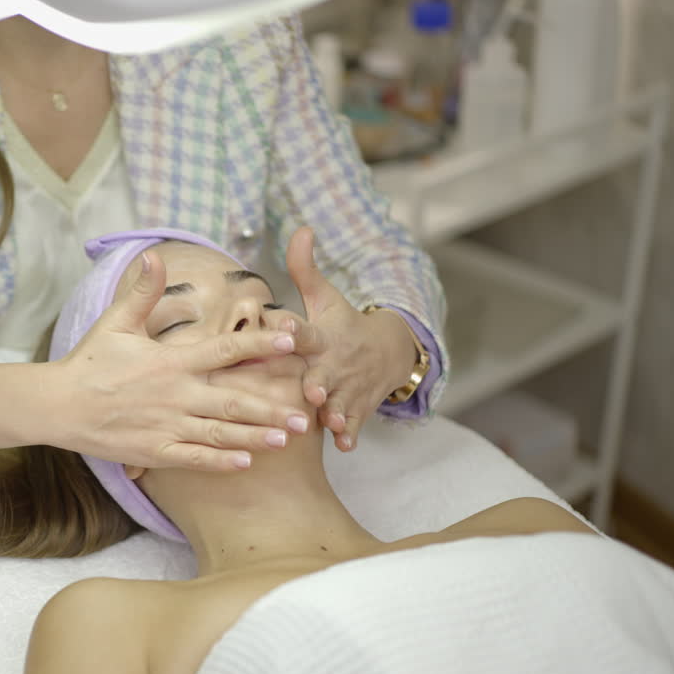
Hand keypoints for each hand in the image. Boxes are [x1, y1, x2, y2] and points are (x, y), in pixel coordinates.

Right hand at [47, 251, 309, 471]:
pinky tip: (245, 462)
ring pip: (220, 433)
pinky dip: (220, 461)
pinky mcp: (154, 451)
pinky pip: (193, 458)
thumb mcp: (115, 321)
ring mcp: (166, 425)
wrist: (57, 405)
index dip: (260, 345)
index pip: (224, 350)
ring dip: (255, 436)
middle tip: (304, 414)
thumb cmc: (88, 362)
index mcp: (171, 361)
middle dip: (270, 407)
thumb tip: (153, 255)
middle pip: (233, 401)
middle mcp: (175, 394)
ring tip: (286, 439)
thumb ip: (142, 292)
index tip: (291, 342)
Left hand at [281, 227, 416, 451]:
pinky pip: (355, 424)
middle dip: (321, 381)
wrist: (390, 351)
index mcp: (323, 336)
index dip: (295, 330)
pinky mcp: (358, 408)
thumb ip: (306, 268)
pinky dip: (351, 434)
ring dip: (337, 412)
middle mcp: (336, 363)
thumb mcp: (326, 297)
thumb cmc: (342, 324)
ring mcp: (349, 387)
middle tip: (314, 390)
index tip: (284, 327)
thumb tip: (300, 228)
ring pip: (342, 402)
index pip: (307, 331)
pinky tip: (345, 445)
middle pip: (327, 373)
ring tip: (331, 421)